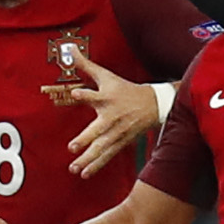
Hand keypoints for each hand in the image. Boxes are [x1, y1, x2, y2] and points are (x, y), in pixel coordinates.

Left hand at [65, 56, 161, 177]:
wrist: (155, 104)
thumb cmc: (125, 89)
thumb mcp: (107, 76)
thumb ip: (85, 65)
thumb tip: (68, 49)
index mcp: (108, 98)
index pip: (96, 94)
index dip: (85, 93)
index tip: (76, 93)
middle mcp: (112, 116)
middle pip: (99, 129)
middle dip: (87, 138)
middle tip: (73, 147)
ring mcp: (117, 131)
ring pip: (102, 147)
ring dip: (89, 158)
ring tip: (74, 168)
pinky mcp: (121, 141)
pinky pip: (108, 155)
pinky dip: (97, 165)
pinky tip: (85, 174)